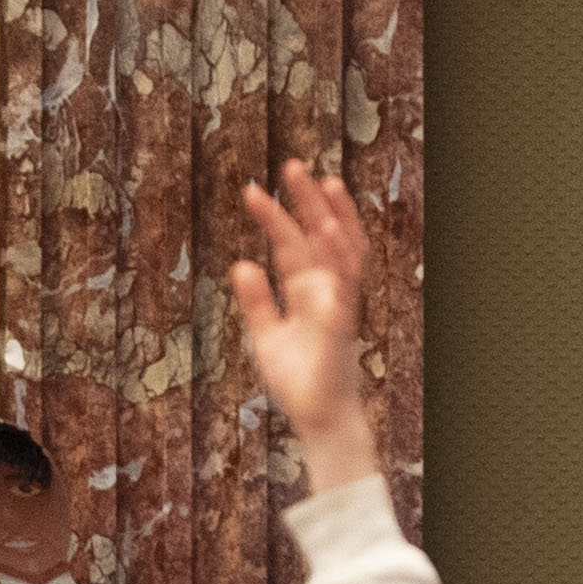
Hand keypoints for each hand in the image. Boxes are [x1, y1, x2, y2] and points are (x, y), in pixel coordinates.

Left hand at [221, 159, 383, 490]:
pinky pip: (341, 288)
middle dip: (309, 202)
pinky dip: (336, 262)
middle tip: (292, 164)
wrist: (319, 419)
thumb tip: (241, 264)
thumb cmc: (298, 380)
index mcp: (307, 292)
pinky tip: (327, 234)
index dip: (275, 217)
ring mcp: (338, 306)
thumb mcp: (266, 337)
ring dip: (334, 219)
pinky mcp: (341, 327)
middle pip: (319, 237)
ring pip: (341, 252)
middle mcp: (326, 292)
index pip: (291, 245)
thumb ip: (257, 302)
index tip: (252, 189)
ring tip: (324, 184)